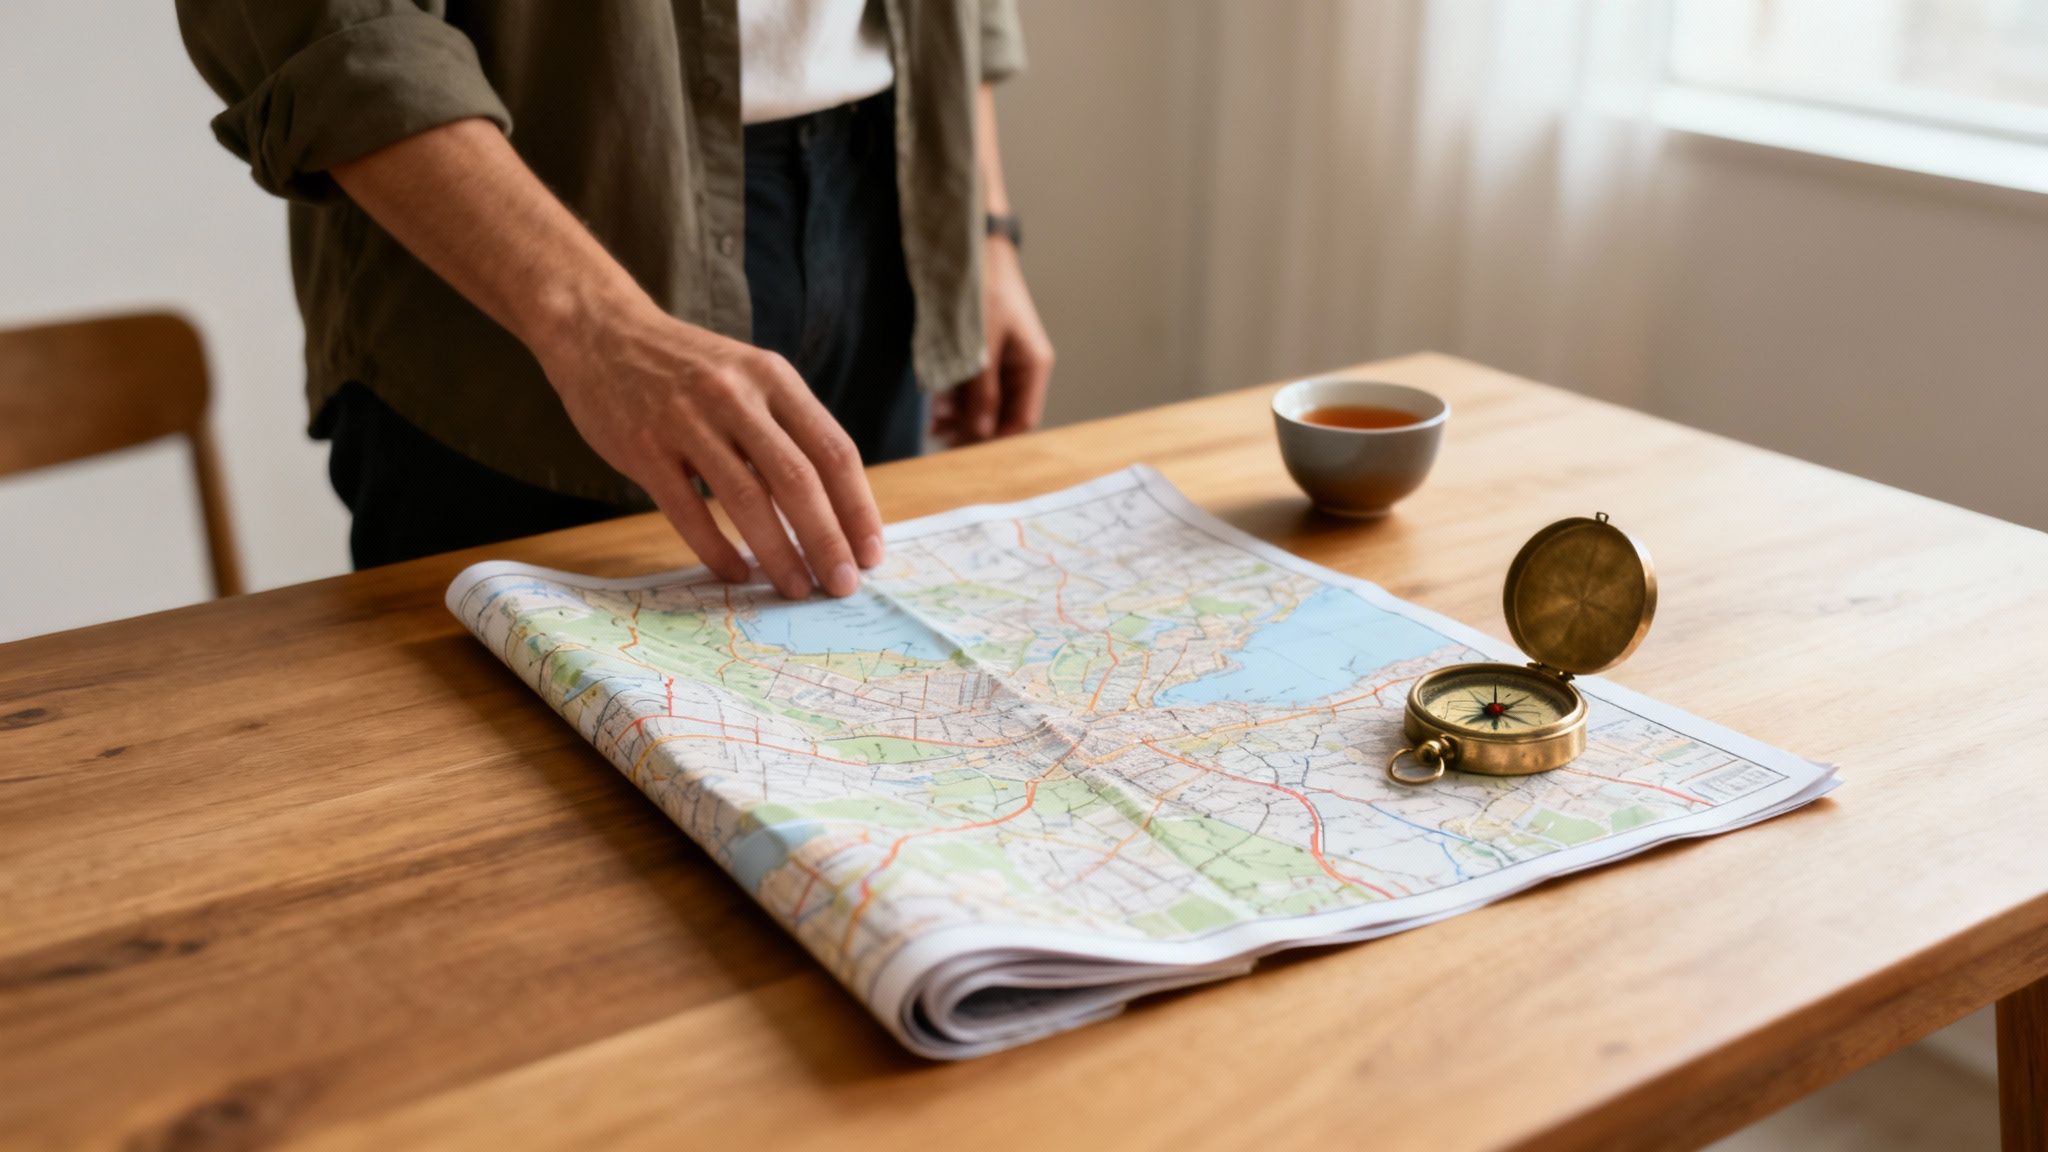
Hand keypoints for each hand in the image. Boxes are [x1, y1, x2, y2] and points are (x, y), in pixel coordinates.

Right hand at [533, 297, 883, 599]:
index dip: (857, 508)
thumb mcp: (749, 376)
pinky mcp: (644, 447)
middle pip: (798, 479)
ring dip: (779, 552)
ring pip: (748, 499)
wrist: (602, 332)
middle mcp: (736, 396)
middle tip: (842, 585)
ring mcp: (687, 421)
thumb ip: (788, 428)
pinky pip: (688, 511)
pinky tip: (735, 574)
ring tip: (796, 588)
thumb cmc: (688, 369)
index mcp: (774, 378)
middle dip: (827, 540)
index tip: (871, 553)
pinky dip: (716, 548)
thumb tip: (835, 509)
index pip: (833, 450)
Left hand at [932, 237, 1054, 445]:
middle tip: (942, 442)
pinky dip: (953, 401)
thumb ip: (982, 389)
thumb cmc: (984, 289)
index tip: (966, 450)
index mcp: (1032, 366)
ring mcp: (1000, 364)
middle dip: (974, 431)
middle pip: (1002, 416)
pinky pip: (970, 388)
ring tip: (933, 429)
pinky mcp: (981, 357)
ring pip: (984, 405)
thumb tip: (980, 431)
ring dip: (960, 418)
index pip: (1022, 421)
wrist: (972, 248)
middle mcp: (1020, 369)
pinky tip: (934, 412)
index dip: (996, 440)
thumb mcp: (981, 344)